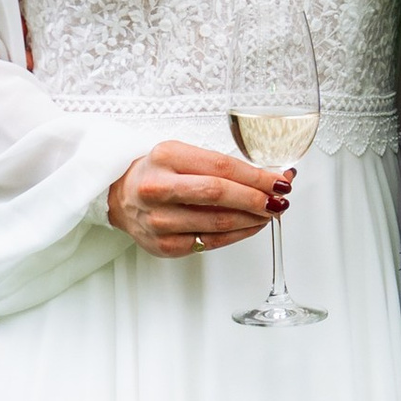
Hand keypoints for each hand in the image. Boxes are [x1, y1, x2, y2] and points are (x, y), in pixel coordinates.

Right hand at [106, 139, 288, 255]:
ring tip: (270, 212)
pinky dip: (237, 234)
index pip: (221, 166)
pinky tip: (251, 226)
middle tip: (279, 199)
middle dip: (257, 198)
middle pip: (219, 194)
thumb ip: (221, 165)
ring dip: (252, 219)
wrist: (120, 197)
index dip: (256, 176)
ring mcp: (160, 220)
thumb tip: (270, 176)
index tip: (280, 180)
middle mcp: (158, 188)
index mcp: (166, 156)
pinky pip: (211, 241)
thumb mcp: (182, 155)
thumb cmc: (158, 173)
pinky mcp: (165, 245)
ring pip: (218, 222)